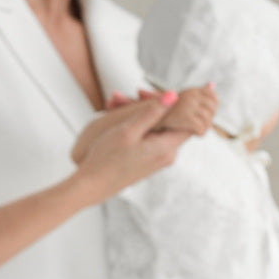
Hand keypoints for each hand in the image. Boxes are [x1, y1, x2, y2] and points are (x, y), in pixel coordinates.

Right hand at [73, 96, 189, 204]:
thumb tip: (174, 96)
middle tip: (131, 94)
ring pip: (156, 127)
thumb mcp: (128, 131)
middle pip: (170, 121)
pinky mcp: (147, 160)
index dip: (180, 102)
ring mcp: (157, 158)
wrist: (91, 186)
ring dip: (139, 113)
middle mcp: (166, 154)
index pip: (188, 119)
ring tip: (113, 103)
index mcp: (166, 147)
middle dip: (150, 104)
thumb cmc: (106, 159)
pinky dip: (136, 125)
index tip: (162, 92)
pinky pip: (148, 136)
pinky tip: (116, 117)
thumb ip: (152, 113)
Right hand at [155, 84, 216, 135]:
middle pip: (211, 109)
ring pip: (207, 119)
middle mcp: (191, 96)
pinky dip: (201, 132)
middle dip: (209, 118)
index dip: (213, 107)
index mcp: (191, 91)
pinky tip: (197, 134)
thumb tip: (212, 84)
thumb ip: (199, 91)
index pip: (212, 97)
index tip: (206, 115)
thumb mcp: (183, 96)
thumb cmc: (166, 112)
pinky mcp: (184, 118)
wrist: (149, 120)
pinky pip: (201, 127)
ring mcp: (188, 106)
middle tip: (202, 124)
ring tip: (199, 130)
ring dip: (205, 127)